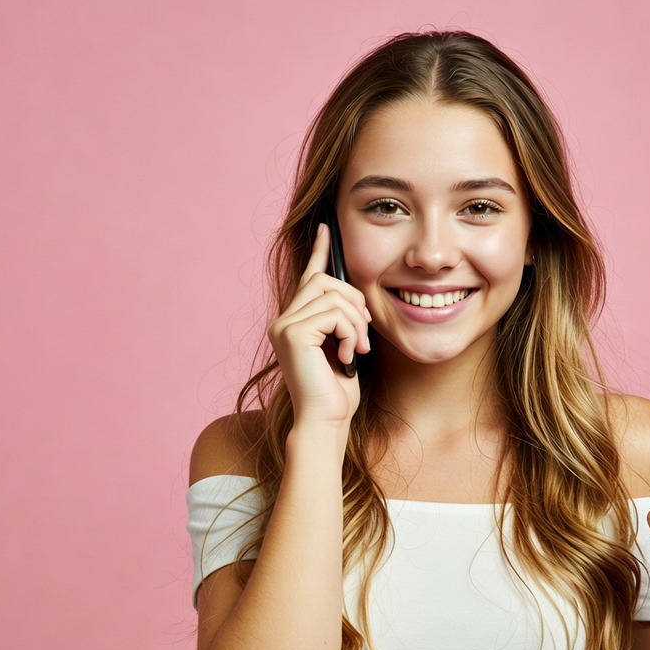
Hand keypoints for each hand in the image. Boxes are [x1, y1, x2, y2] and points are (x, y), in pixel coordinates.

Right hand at [266, 224, 370, 425]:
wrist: (327, 421)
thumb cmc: (338, 392)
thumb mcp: (346, 347)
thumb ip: (343, 320)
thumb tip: (356, 297)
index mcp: (295, 321)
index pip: (308, 277)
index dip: (320, 252)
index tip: (328, 229)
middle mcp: (283, 320)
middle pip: (324, 280)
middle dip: (354, 300)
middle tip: (366, 332)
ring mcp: (284, 326)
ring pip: (333, 295)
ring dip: (356, 321)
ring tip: (359, 349)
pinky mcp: (293, 334)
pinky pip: (334, 314)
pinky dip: (350, 333)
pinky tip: (349, 357)